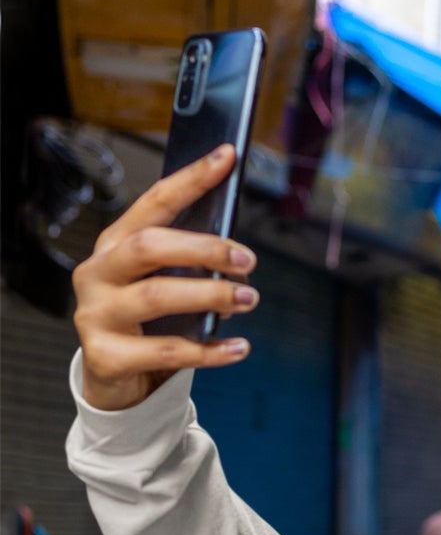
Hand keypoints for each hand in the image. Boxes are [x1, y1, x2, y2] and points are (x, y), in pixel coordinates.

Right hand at [73, 144, 256, 410]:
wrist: (115, 377)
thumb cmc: (148, 323)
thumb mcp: (167, 285)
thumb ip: (192, 268)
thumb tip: (239, 263)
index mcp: (116, 245)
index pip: (155, 202)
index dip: (191, 179)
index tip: (226, 157)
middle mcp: (99, 272)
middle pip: (150, 246)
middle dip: (203, 248)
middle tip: (247, 259)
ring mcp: (96, 313)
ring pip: (156, 297)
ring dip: (210, 296)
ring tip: (249, 299)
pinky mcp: (106, 355)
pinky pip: (166, 352)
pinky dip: (209, 351)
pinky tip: (239, 348)